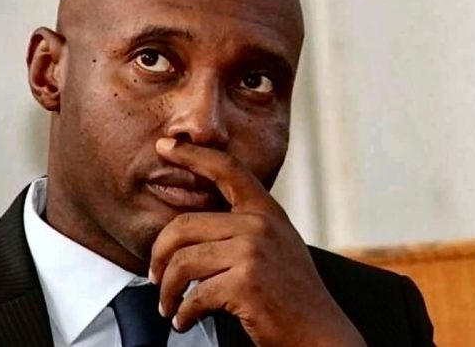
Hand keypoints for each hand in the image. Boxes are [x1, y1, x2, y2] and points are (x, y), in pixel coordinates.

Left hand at [149, 138, 365, 346]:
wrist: (319, 333)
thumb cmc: (293, 296)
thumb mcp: (277, 246)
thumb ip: (247, 227)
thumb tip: (194, 228)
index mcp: (266, 211)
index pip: (226, 169)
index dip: (192, 154)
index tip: (166, 145)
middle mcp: (260, 224)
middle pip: (183, 226)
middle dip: (159, 256)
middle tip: (155, 278)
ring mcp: (253, 251)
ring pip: (182, 263)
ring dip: (168, 292)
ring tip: (170, 307)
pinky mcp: (245, 282)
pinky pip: (193, 295)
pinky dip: (183, 314)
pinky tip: (186, 321)